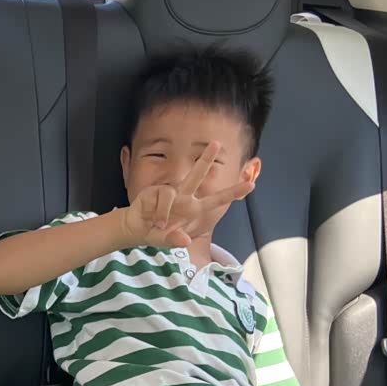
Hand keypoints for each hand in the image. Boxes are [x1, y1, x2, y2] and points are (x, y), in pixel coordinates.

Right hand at [121, 142, 254, 248]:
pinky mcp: (157, 191)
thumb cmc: (155, 233)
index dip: (233, 193)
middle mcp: (184, 198)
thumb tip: (184, 240)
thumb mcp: (166, 242)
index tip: (251, 184)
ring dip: (171, 208)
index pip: (216, 201)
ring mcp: (170, 193)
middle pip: (197, 175)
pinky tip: (155, 220)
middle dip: (206, 158)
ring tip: (160, 224)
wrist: (135, 229)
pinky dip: (161, 212)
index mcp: (193, 209)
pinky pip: (165, 197)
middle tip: (216, 143)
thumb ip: (175, 241)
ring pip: (180, 183)